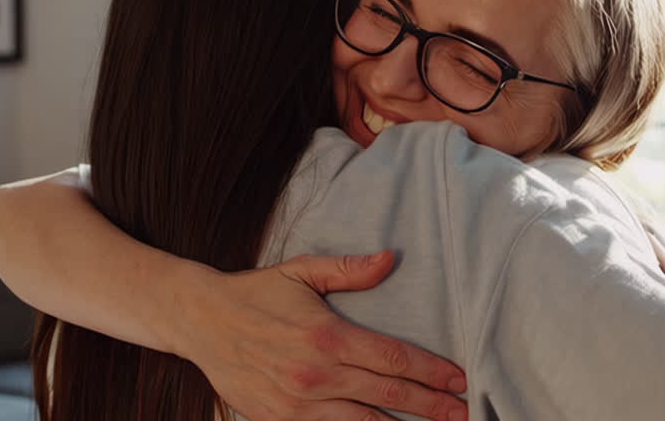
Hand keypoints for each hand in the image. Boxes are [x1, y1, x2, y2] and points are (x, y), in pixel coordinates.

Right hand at [169, 251, 466, 420]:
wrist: (200, 322)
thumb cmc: (256, 293)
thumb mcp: (302, 272)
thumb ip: (349, 269)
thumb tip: (391, 259)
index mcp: (328, 336)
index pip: (393, 358)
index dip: (431, 372)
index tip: (460, 380)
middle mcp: (317, 375)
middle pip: (389, 395)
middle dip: (432, 406)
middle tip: (464, 413)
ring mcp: (299, 404)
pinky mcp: (281, 420)